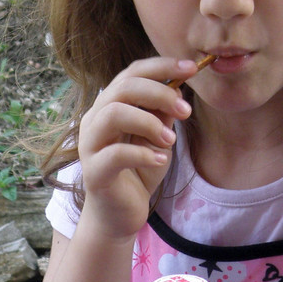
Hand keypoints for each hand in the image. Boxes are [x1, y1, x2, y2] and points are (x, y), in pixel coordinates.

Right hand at [75, 56, 199, 239]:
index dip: (162, 66)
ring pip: (114, 113)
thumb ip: (163, 113)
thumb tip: (178, 86)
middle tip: (185, 110)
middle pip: (123, 87)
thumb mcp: (158, 137)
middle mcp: (95, 119)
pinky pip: (115, 154)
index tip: (192, 68)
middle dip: (160, 93)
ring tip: (170, 139)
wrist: (120, 215)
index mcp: (110, 105)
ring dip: (149, 121)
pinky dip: (144, 153)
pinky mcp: (94, 172)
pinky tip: (161, 159)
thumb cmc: (138, 171)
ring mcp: (91, 145)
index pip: (132, 73)